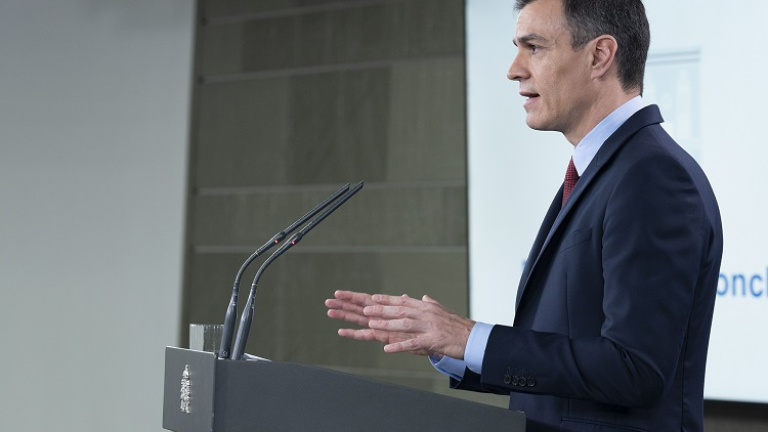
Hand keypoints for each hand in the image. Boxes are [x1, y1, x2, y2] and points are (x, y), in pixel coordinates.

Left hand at [325, 290, 474, 358]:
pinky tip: (387, 349)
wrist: (471, 337)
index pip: (396, 301)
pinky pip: (412, 344)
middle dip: (374, 308)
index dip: (379, 299)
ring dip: (385, 324)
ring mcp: (425, 327)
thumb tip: (421, 297)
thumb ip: (428, 304)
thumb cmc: (454, 325)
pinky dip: (399, 346)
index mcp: (421, 306)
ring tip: (369, 323)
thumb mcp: (439, 311)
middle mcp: (421, 313)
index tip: (364, 297)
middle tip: (358, 307)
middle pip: (394, 310)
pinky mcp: (431, 341)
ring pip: (401, 324)